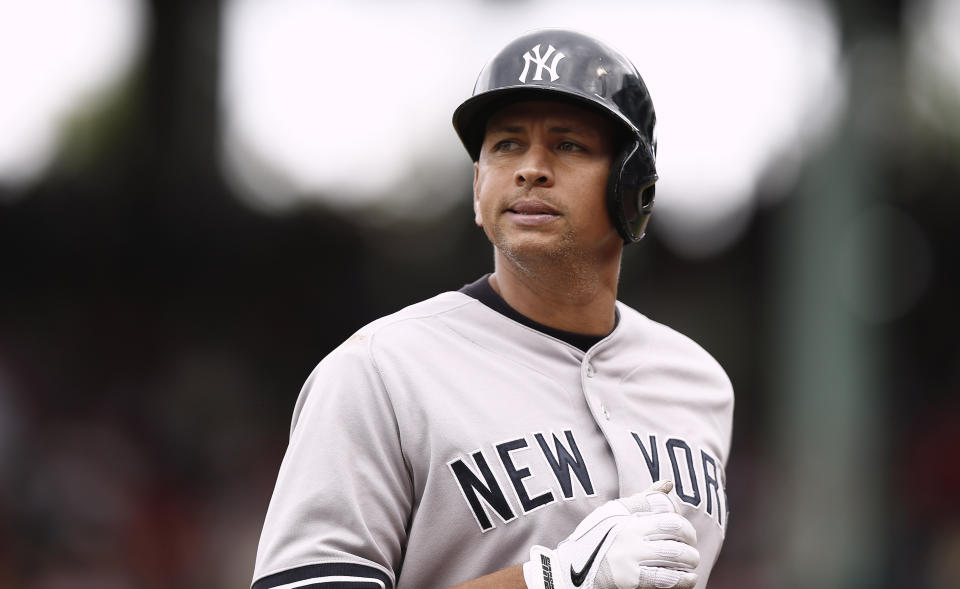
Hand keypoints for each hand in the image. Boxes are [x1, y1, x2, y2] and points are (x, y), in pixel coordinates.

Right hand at [522, 481, 698, 588]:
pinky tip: (689, 578)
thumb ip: (642, 500)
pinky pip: (665, 578)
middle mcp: (627, 532)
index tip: (683, 529)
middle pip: (673, 527)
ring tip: (692, 562)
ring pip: (673, 553)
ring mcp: (629, 556)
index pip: (663, 509)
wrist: (570, 571)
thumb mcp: (613, 514)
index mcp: (624, 514)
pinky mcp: (630, 579)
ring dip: (690, 558)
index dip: (681, 520)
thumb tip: (668, 483)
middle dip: (689, 536)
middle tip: (691, 545)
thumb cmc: (594, 539)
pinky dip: (682, 579)